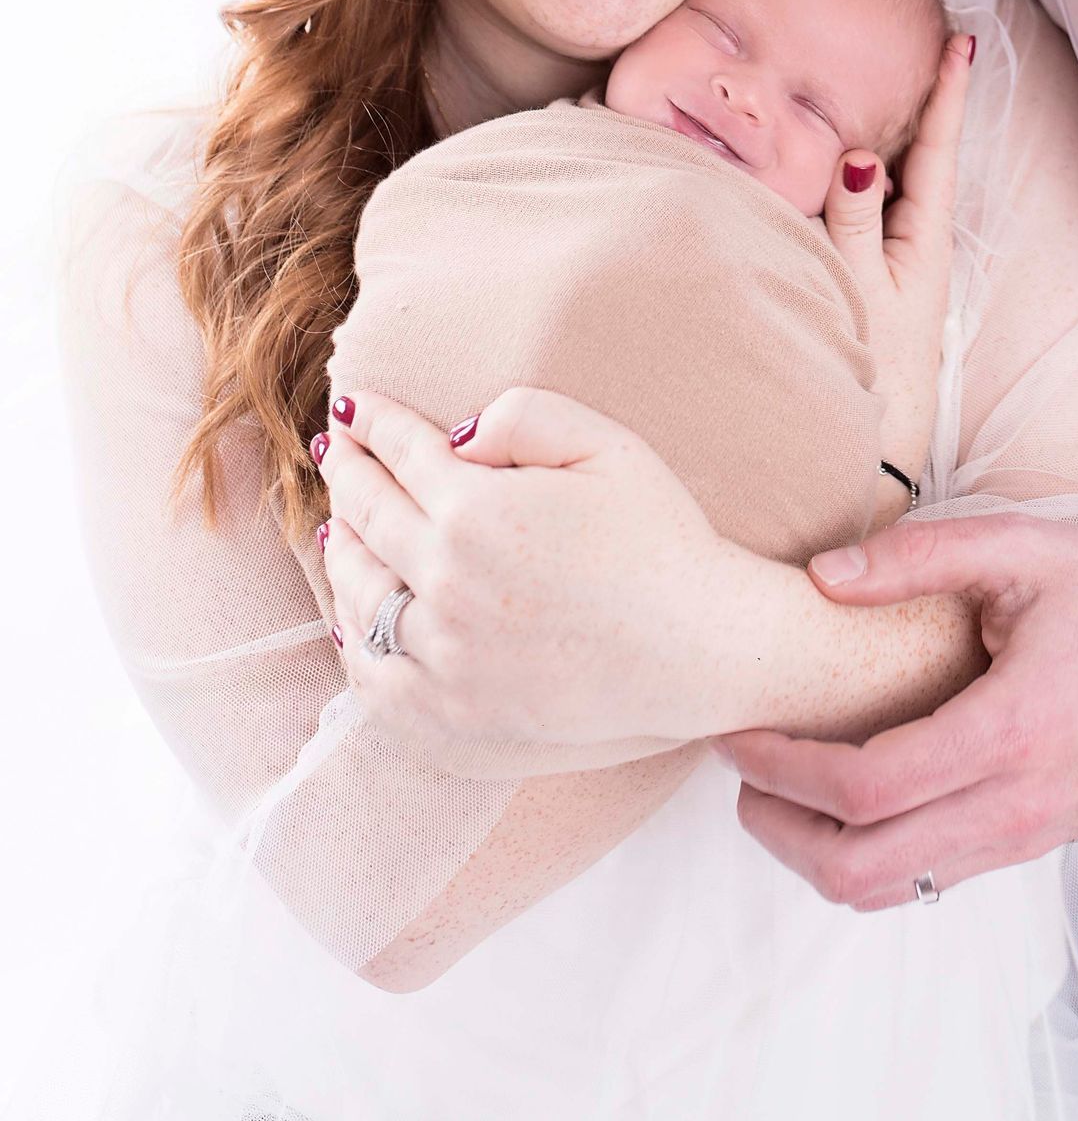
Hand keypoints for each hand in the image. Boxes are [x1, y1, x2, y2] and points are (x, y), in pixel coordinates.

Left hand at [316, 382, 739, 772]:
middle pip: (365, 515)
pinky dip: (354, 640)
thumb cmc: (661, 539)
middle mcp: (443, 583)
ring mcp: (441, 656)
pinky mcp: (449, 714)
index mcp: (476, 511)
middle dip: (345, 471)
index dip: (373, 421)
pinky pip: (371, 677)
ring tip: (343, 525)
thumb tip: (457, 437)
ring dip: (343, 549)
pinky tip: (356, 618)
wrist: (699, 649)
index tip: (353, 406)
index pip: (400, 452)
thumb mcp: (606, 444)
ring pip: (358, 594)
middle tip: (335, 449)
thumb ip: (525, 415)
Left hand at [717, 516, 1077, 909]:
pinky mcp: (1034, 844)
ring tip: (781, 791)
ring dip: (819, 854)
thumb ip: (918, 556)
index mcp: (1008, 734)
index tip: (739, 733)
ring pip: (892, 891)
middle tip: (743, 773)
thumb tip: (822, 577)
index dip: (783, 768)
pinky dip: (872, 855)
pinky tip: (852, 801)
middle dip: (780, 831)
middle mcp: (1013, 807)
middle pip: (860, 870)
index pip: (863, 789)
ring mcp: (1025, 838)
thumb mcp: (1024, 549)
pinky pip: (932, 877)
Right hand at [821, 30, 972, 489]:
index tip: (958, 41)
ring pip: (888, 175)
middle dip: (923, 95)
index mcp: (924, 234)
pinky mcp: (873, 269)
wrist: (876, 436)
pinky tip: (841, 154)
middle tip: (931, 36)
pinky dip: (856, 173)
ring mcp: (896, 252)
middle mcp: (916, 236)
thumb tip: (859, 156)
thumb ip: (853, 221)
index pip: (935, 146)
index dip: (946, 92)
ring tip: (888, 76)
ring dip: (887, 131)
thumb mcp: (857, 289)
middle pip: (915, 149)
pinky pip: (864, 204)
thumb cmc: (870, 363)